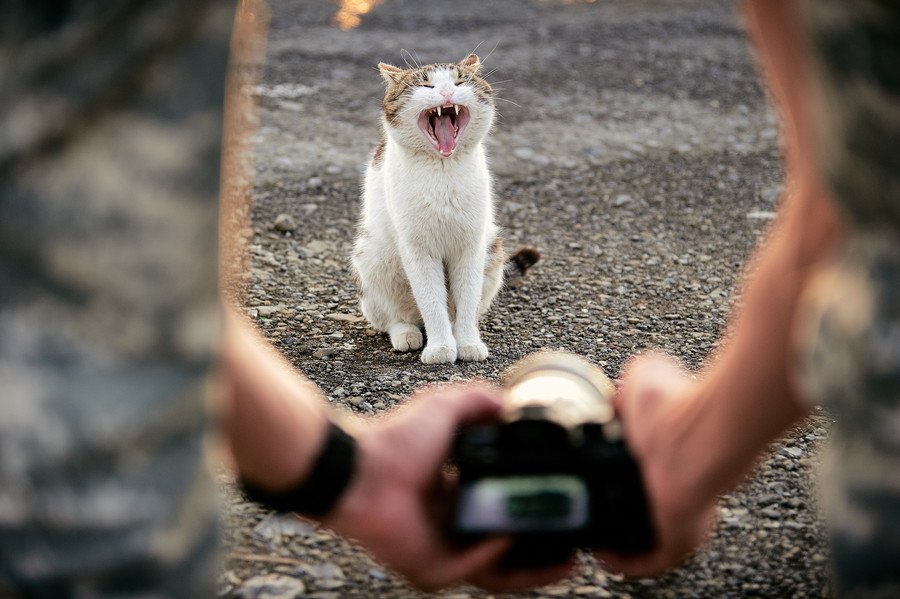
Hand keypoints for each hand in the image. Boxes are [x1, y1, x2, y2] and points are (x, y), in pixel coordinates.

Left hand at [324, 383, 572, 591]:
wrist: (360, 468)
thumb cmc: (392, 441)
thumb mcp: (444, 408)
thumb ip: (477, 401)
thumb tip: (509, 402)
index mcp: (454, 493)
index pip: (502, 511)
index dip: (533, 513)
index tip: (562, 507)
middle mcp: (451, 524)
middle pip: (507, 549)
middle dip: (541, 552)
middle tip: (573, 548)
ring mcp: (441, 548)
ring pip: (495, 571)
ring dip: (530, 570)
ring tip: (563, 561)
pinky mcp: (430, 566)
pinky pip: (470, 571)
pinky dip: (492, 560)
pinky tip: (507, 539)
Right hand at [595, 353, 717, 576]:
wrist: (696, 435)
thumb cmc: (679, 406)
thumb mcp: (646, 377)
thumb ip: (633, 381)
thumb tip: (619, 389)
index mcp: (680, 452)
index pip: (657, 473)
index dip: (630, 476)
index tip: (608, 478)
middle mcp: (686, 487)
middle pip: (655, 507)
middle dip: (625, 510)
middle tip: (598, 511)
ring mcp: (686, 515)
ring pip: (652, 537)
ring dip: (624, 541)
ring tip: (596, 537)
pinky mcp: (678, 539)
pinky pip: (650, 560)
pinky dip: (626, 562)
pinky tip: (604, 554)